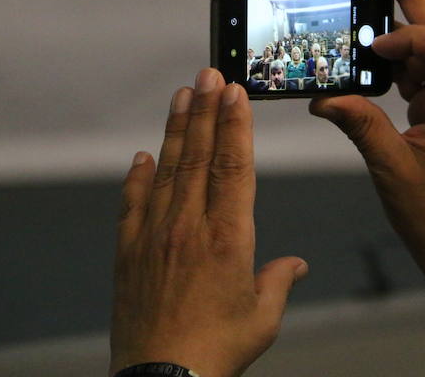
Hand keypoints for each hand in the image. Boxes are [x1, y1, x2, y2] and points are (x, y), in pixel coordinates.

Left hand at [110, 69, 307, 376]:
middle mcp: (189, 227)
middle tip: (208, 75)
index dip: (234, 126)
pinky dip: (136, 177)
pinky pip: (132, 203)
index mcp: (228, 237)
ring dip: (176, 130)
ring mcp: (155, 235)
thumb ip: (278, 282)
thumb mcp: (262, 317)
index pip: (234, 166)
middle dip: (205, 110)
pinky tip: (141, 156)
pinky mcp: (129, 251)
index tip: (235, 94)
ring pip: (167, 170)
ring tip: (182, 96)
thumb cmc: (216, 350)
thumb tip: (295, 266)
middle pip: (199, 156)